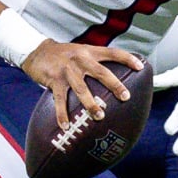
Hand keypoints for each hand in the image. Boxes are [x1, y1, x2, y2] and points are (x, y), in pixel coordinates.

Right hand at [23, 40, 142, 130]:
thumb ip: (95, 61)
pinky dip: (62, 114)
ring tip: (100, 116)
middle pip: (101, 72)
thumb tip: (113, 78)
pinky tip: (66, 126)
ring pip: (82, 89)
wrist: (36, 51)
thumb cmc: (63, 55)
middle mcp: (80, 59)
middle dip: (114, 85)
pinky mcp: (54, 80)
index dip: (127, 58)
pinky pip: (59, 100)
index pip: (113, 53)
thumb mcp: (81, 51)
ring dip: (91, 104)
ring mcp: (67, 70)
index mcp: (90, 52)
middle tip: (125, 97)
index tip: (141, 67)